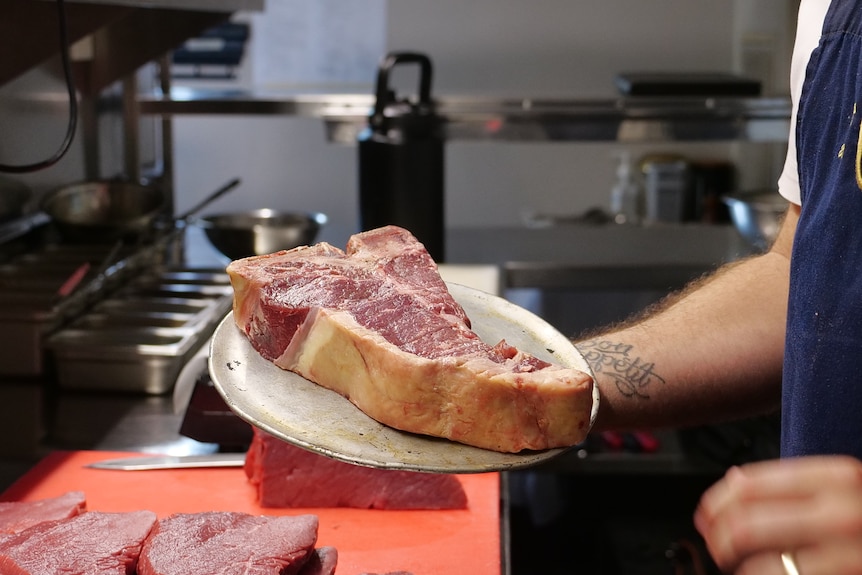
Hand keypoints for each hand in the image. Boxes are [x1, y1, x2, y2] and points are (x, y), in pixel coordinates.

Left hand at [694, 456, 861, 573]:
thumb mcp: (847, 490)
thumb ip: (797, 486)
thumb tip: (732, 485)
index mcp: (838, 478)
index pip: (748, 485)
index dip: (715, 503)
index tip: (706, 515)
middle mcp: (843, 514)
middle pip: (744, 526)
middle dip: (718, 540)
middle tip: (716, 548)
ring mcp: (850, 557)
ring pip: (759, 566)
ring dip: (738, 569)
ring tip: (739, 569)